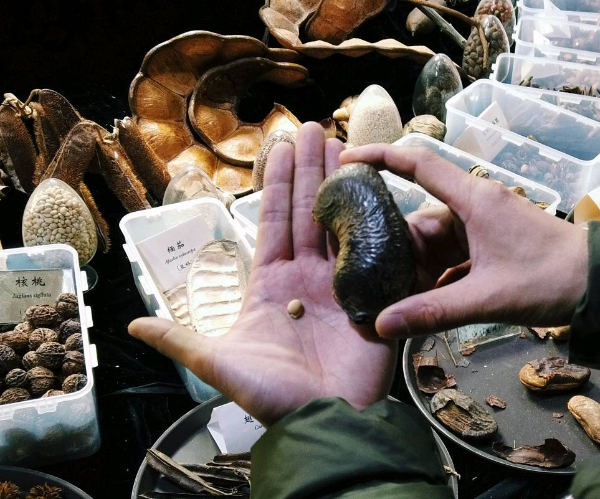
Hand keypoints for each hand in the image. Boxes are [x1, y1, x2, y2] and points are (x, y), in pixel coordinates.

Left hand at [129, 123, 396, 425]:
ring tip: (341, 143)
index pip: (273, 221)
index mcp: (271, 283)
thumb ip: (180, 338)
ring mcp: (339, 284)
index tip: (281, 147)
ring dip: (339, 183)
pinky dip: (375, 220)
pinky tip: (375, 189)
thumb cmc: (271, 396)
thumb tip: (133, 323)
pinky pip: (373, 251)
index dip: (276, 184)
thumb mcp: (219, 363)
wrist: (322, 423)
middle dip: (309, 170)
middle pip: (306, 212)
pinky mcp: (370, 295)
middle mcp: (305, 277)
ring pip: (338, 222)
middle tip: (315, 129)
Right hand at [340, 144, 588, 338]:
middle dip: (394, 248)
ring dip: (414, 269)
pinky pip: (448, 259)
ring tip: (389, 294)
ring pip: (431, 244)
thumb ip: (433, 311)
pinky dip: (434, 278)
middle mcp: (471, 207)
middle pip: (418, 220)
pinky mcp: (486, 246)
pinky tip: (419, 301)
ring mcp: (479, 228)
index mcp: (472, 200)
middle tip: (366, 273)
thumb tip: (382, 325)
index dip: (380, 156)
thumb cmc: (549, 278)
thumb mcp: (487, 297)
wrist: (599, 286)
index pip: (419, 164)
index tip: (347, 158)